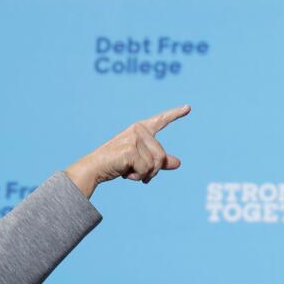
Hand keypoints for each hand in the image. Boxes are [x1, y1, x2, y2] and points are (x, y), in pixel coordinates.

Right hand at [65, 105, 190, 197]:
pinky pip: (146, 169)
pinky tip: (125, 173)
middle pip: (161, 155)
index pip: (161, 120)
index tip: (188, 107)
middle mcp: (138, 130)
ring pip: (155, 164)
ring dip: (145, 175)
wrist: (95, 169)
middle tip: (138, 174)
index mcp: (141, 129)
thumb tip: (178, 163)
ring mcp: (134, 138)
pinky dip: (138, 176)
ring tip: (130, 172)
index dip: (175, 114)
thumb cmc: (117, 164)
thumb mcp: (141, 161)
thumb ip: (159, 161)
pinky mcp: (130, 149)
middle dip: (152, 171)